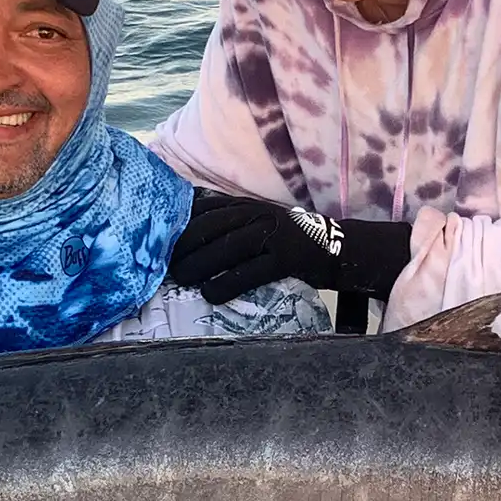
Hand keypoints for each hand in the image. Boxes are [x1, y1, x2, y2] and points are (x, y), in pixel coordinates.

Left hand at [168, 189, 412, 304]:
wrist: (339, 249)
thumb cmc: (293, 241)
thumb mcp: (261, 223)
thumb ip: (231, 225)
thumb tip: (190, 237)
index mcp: (249, 206)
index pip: (206, 210)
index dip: (181, 226)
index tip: (160, 242)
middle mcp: (258, 215)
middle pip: (211, 228)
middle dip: (185, 246)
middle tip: (164, 265)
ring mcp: (273, 235)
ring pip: (227, 248)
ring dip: (200, 265)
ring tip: (182, 279)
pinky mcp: (286, 258)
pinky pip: (250, 271)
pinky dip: (227, 284)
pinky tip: (211, 295)